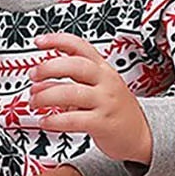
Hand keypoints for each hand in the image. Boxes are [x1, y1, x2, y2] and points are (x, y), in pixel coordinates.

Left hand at [27, 33, 151, 165]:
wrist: (141, 134)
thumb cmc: (114, 110)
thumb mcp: (97, 88)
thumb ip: (69, 84)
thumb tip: (38, 85)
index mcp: (103, 69)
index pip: (80, 46)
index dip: (58, 40)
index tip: (38, 42)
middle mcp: (105, 81)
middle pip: (75, 65)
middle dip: (49, 68)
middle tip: (33, 75)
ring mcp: (105, 101)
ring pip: (71, 92)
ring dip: (46, 96)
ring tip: (33, 101)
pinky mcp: (103, 123)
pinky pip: (74, 119)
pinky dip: (54, 121)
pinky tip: (45, 122)